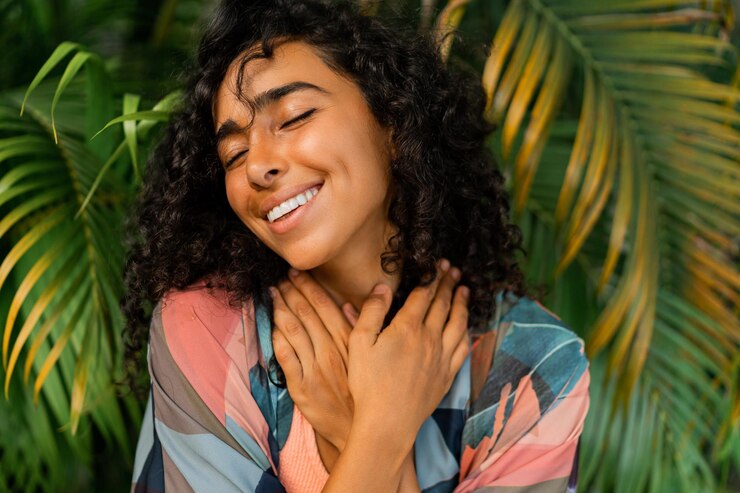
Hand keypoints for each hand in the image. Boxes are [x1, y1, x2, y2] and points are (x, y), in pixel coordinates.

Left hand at [269, 269, 354, 451]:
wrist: (359, 429)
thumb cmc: (365, 392)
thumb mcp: (369, 358)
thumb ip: (360, 329)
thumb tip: (348, 305)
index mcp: (349, 341)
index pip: (324, 305)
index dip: (307, 286)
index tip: (295, 273)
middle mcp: (331, 351)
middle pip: (305, 313)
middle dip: (290, 291)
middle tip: (279, 279)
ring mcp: (314, 369)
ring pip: (292, 330)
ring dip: (280, 308)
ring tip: (272, 294)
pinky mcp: (301, 387)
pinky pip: (284, 356)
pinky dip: (276, 337)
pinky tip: (271, 324)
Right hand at [347, 260, 469, 447]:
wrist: (387, 423)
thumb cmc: (368, 383)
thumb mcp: (360, 342)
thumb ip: (371, 311)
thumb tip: (382, 286)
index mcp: (407, 328)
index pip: (424, 295)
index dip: (432, 277)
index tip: (438, 264)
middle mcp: (430, 339)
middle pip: (443, 305)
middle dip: (448, 284)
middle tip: (453, 270)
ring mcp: (441, 358)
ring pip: (458, 324)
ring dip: (462, 304)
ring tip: (465, 290)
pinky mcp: (447, 376)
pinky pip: (463, 348)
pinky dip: (466, 332)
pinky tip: (466, 327)